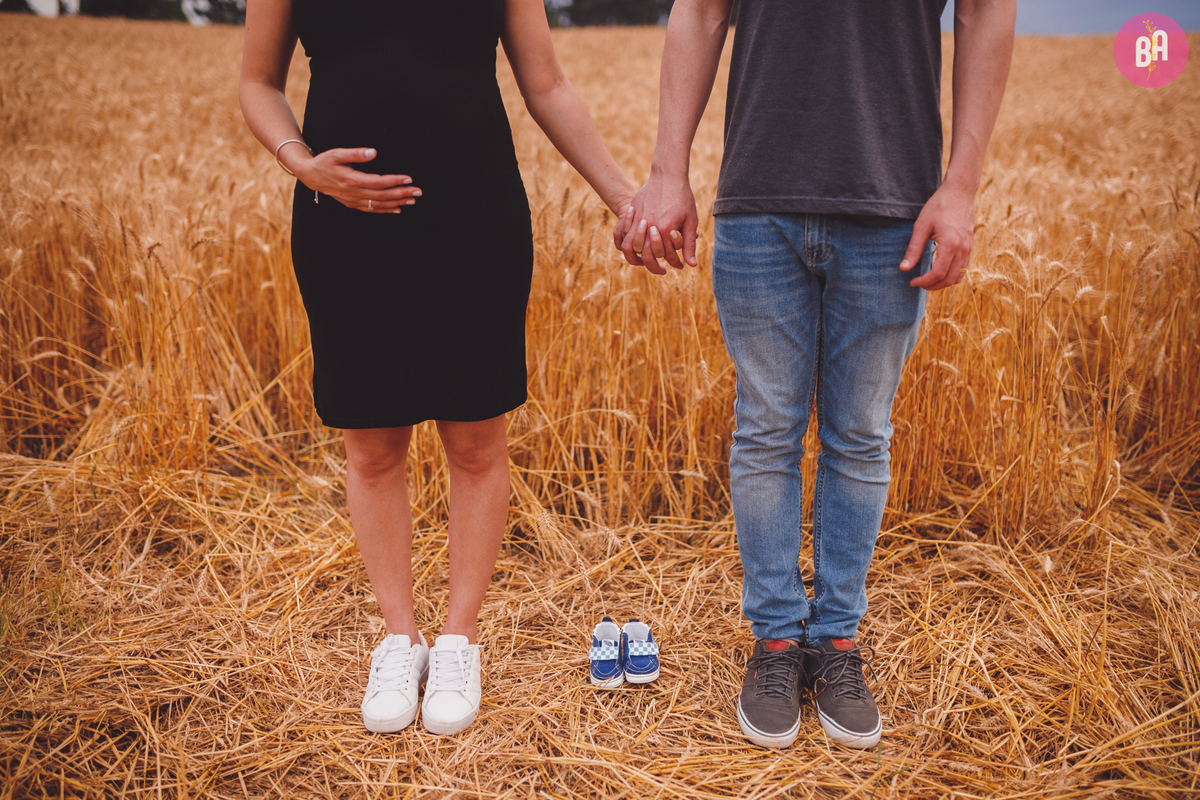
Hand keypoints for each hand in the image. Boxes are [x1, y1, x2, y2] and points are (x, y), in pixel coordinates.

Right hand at [292, 147, 422, 213]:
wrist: (310, 176)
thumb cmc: (324, 162)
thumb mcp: (337, 153)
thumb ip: (356, 153)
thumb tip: (374, 152)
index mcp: (352, 180)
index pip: (378, 182)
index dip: (394, 181)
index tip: (409, 179)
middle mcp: (354, 193)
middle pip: (382, 196)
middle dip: (402, 194)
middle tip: (418, 192)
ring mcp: (354, 200)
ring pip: (379, 204)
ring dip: (397, 203)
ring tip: (412, 201)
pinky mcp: (353, 204)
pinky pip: (372, 209)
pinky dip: (385, 210)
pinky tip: (397, 209)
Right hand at [614, 171, 698, 274]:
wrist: (668, 176)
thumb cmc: (683, 198)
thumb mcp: (691, 221)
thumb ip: (689, 244)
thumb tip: (691, 265)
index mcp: (665, 229)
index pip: (666, 256)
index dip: (674, 263)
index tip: (680, 267)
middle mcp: (649, 226)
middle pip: (645, 257)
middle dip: (654, 267)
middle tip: (662, 270)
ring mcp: (638, 219)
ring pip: (629, 247)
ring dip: (636, 258)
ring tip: (644, 262)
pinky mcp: (632, 212)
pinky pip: (622, 233)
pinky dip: (625, 242)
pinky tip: (635, 246)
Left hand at [900, 182, 975, 290]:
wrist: (960, 192)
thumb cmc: (939, 206)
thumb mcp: (921, 226)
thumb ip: (913, 249)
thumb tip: (903, 268)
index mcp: (950, 244)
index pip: (938, 273)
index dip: (924, 281)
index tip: (912, 281)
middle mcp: (963, 249)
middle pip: (949, 279)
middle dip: (933, 286)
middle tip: (918, 284)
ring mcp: (969, 248)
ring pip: (958, 277)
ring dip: (943, 283)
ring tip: (928, 281)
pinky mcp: (970, 246)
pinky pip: (963, 269)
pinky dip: (951, 275)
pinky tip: (939, 271)